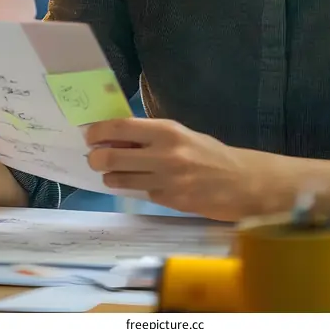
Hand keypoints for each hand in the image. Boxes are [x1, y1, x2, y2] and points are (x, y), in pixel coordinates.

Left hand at [85, 117, 283, 220]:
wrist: (240, 181)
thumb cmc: (209, 153)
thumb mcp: (182, 135)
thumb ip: (152, 136)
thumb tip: (118, 137)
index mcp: (167, 131)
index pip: (122, 127)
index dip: (99, 132)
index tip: (89, 135)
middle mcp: (163, 154)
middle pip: (113, 156)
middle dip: (97, 158)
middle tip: (94, 159)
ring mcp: (165, 180)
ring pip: (121, 179)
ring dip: (111, 176)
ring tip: (112, 173)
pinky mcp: (169, 201)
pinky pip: (141, 193)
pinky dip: (135, 188)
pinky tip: (140, 184)